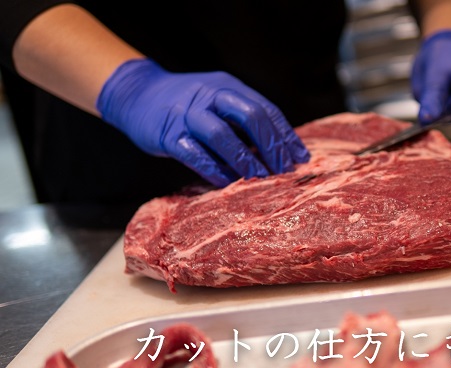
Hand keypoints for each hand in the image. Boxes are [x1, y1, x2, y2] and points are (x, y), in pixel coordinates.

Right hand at [96, 58, 309, 186]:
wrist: (136, 94)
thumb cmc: (186, 105)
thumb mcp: (218, 101)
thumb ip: (243, 122)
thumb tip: (280, 151)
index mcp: (228, 87)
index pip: (265, 109)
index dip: (286, 135)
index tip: (300, 158)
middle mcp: (210, 96)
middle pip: (249, 115)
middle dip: (271, 145)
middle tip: (284, 170)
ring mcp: (187, 114)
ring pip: (221, 135)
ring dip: (244, 159)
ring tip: (259, 179)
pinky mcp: (167, 134)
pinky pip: (193, 153)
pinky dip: (213, 169)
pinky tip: (227, 182)